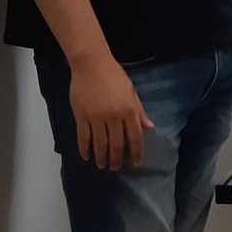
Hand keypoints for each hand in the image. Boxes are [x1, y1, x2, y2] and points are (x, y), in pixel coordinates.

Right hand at [69, 56, 154, 170]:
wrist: (91, 64)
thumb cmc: (114, 76)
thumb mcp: (131, 92)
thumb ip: (139, 111)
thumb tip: (149, 128)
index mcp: (129, 110)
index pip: (135, 137)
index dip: (136, 153)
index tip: (136, 164)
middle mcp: (114, 117)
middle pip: (117, 144)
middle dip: (117, 159)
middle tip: (116, 168)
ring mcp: (97, 117)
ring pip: (100, 144)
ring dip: (101, 157)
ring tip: (102, 165)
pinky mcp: (82, 116)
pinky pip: (84, 137)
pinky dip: (85, 149)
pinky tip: (86, 157)